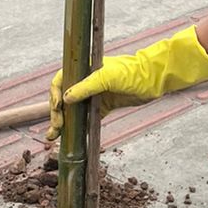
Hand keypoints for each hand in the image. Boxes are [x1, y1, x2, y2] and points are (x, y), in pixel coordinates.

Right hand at [46, 26, 207, 138]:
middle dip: (56, 113)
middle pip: (64, 97)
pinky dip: (79, 127)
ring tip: (54, 136)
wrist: (153, 79)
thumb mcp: (107, 77)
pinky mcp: (103, 107)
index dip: (55, 94)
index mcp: (84, 69)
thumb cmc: (131, 72)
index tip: (57, 108)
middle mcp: (86, 81)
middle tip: (55, 128)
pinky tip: (72, 137)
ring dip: (64, 122)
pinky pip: (86, 118)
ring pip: (73, 110)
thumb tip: (65, 99)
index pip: (61, 80)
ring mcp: (94, 95)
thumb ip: (86, 87)